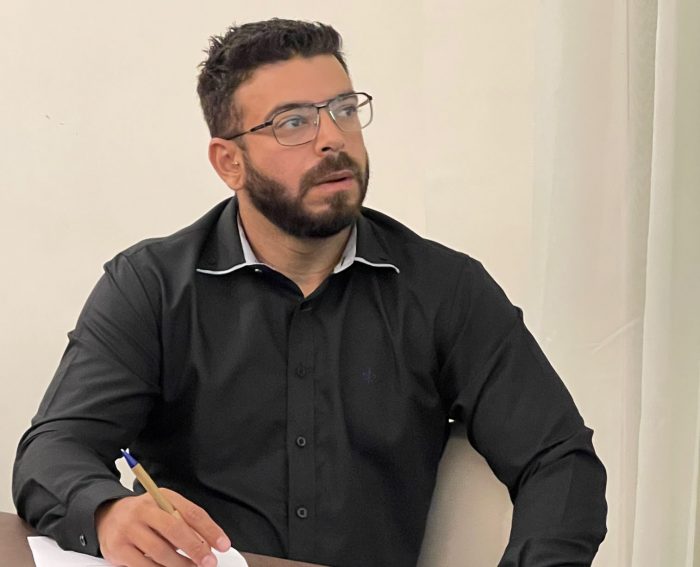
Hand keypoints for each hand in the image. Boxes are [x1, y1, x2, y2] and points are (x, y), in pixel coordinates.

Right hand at [95, 489, 230, 566]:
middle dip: (196, 549)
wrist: (107, 516)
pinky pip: (143, 565)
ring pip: (160, 551)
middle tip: (209, 562)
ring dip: (180, 565)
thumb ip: (184, 521)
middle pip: (175, 530)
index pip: (191, 512)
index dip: (210, 530)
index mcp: (161, 497)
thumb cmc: (143, 514)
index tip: (222, 545)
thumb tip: (207, 543)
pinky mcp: (118, 549)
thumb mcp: (163, 508)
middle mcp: (144, 510)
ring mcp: (129, 529)